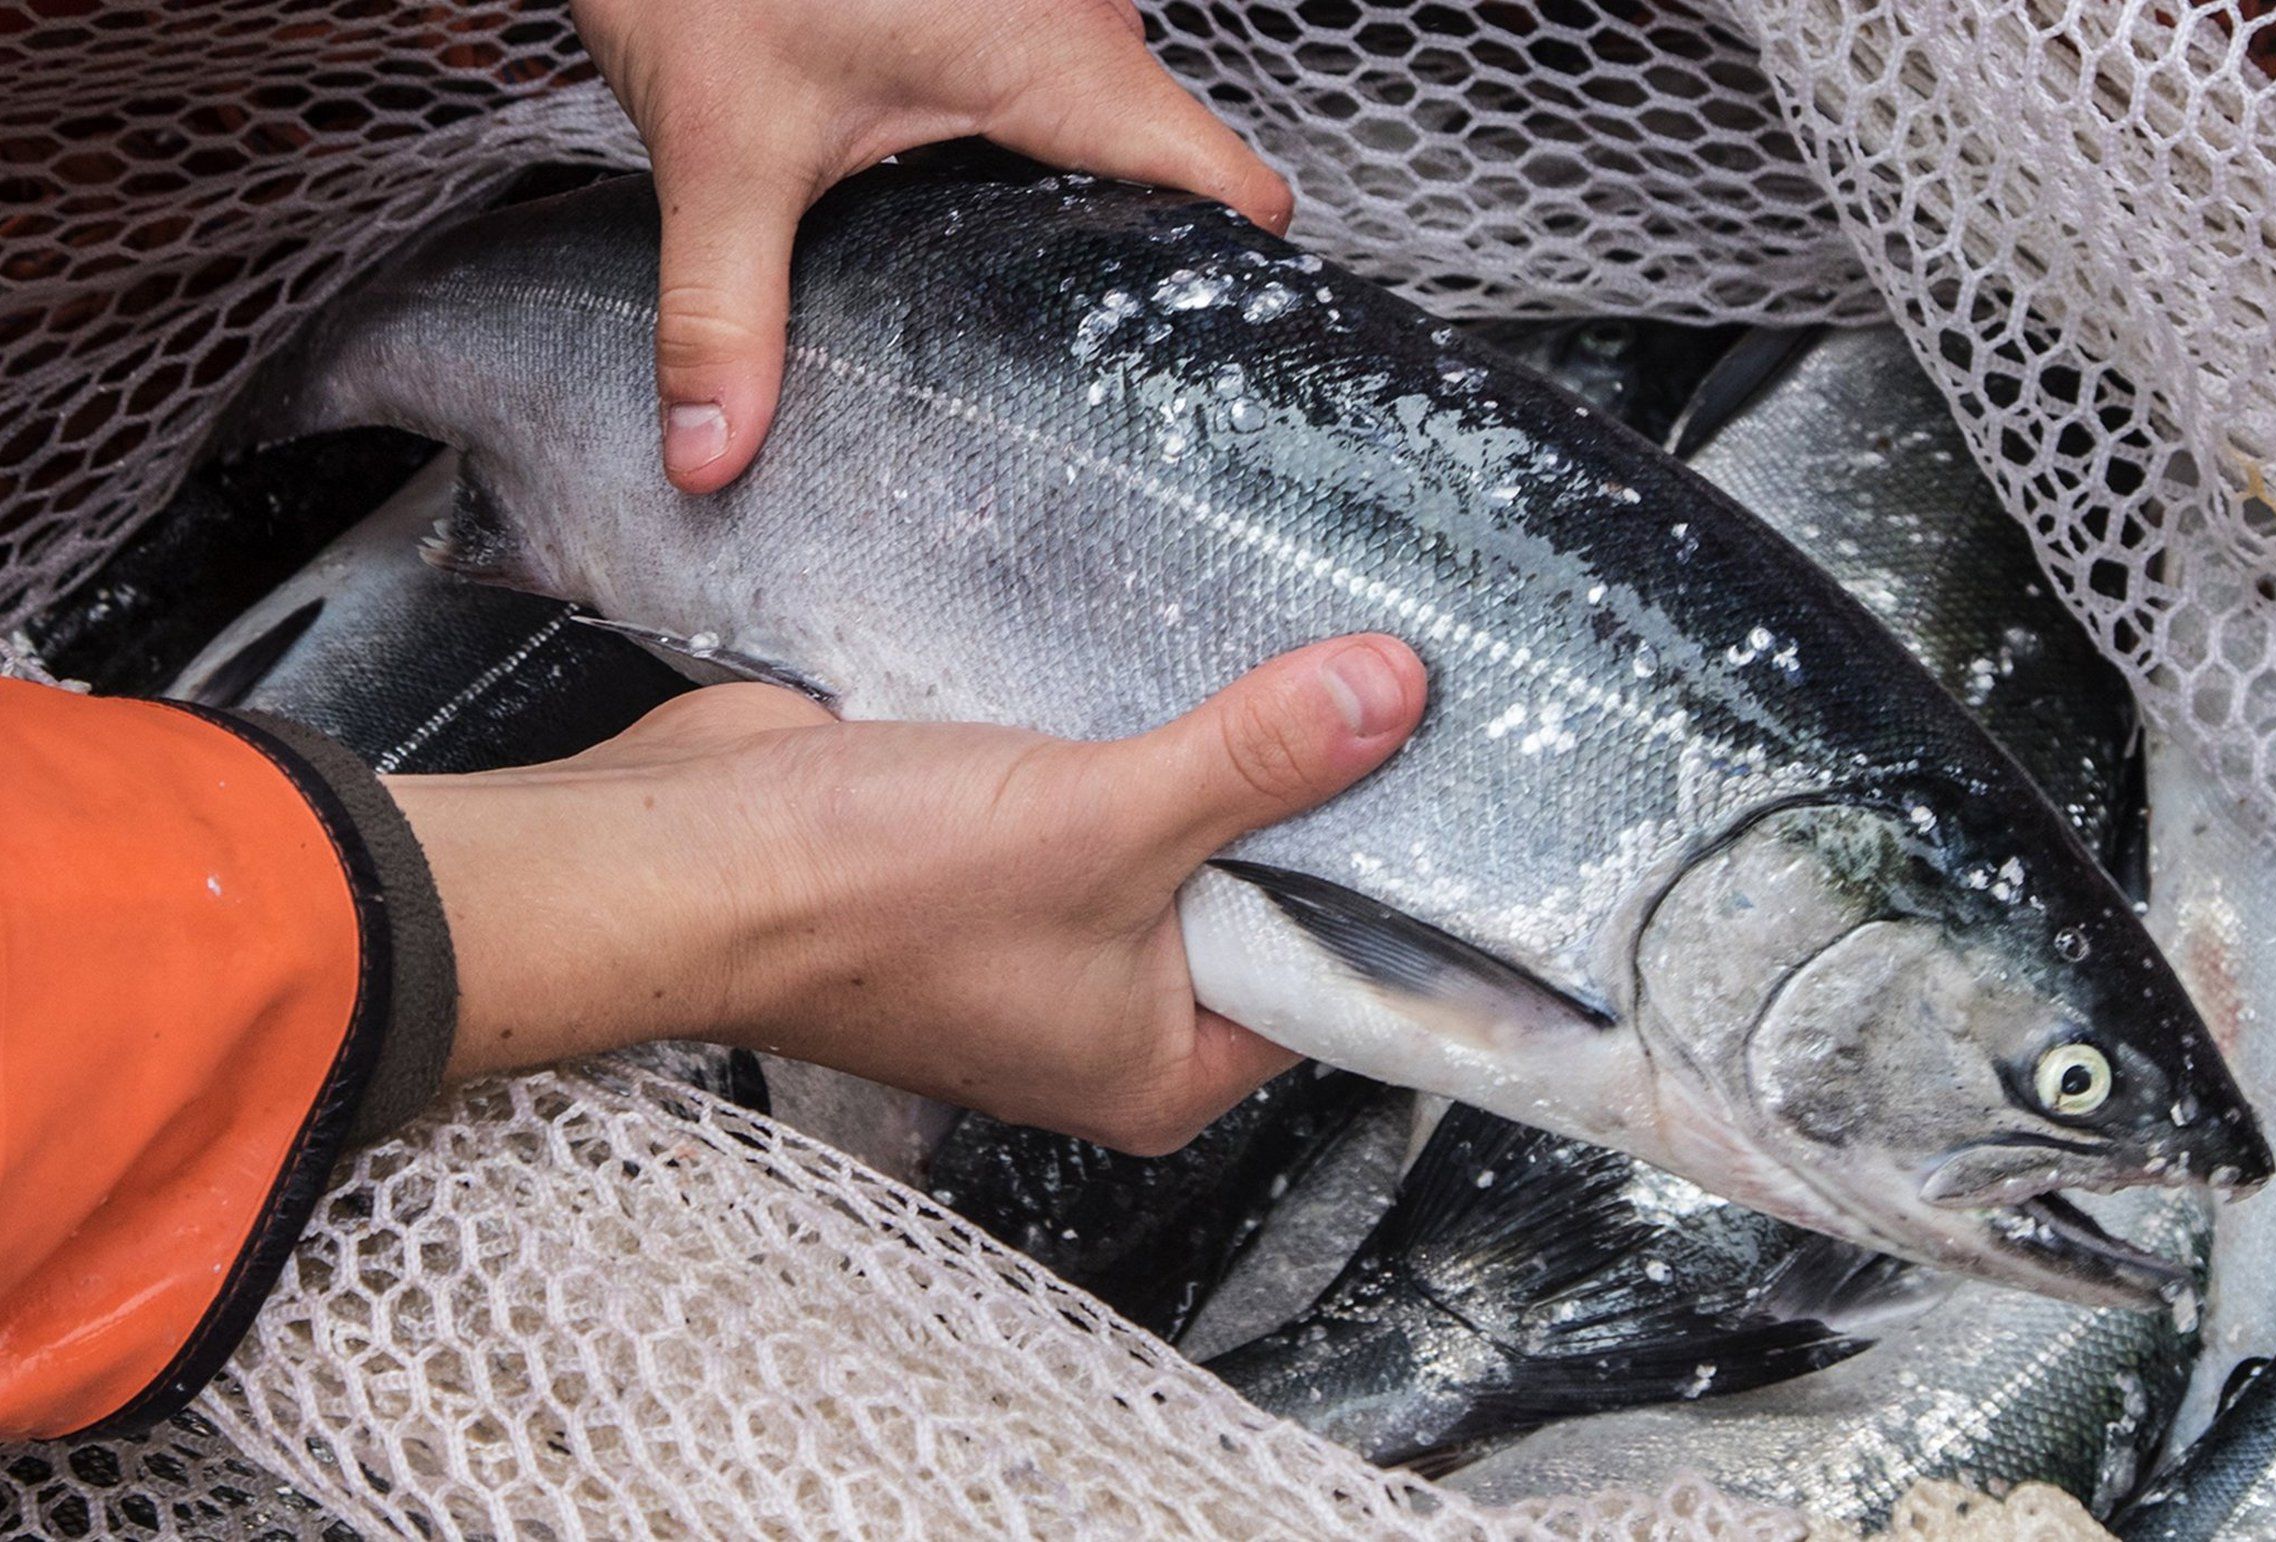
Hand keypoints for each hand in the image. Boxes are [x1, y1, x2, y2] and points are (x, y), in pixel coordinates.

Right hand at [387, 636, 1421, 1153]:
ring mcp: (1051, 928)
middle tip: (1380, 680)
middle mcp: (1113, 1012)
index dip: (1392, 872)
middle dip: (1301, 790)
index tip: (1451, 771)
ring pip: (1179, 822)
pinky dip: (1128, 722)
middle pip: (1261, 887)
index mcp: (1161, 1063)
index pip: (1333, 975)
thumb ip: (1256, 764)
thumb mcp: (1103, 825)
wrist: (678, 857)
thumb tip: (1388, 702)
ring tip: (1286, 648)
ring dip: (1210, 745)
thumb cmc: (862, 906)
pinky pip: (1102, 779)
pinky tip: (1164, 650)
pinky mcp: (996, 848)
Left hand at [569, 0, 1294, 494]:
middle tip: (1078, 394)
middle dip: (1133, 289)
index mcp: (1056, 57)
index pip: (1229, 188)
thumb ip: (724, 312)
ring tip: (1021, 338)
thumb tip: (714, 454)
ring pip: (1113, 153)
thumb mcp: (719, 151)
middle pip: (1173, 189)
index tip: (1192, 381)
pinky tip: (965, 255)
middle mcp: (1074, 31)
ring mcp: (1045, 18)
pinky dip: (1024, 192)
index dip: (1236, 288)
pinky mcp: (996, 21)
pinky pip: (1055, 123)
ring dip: (1074, 239)